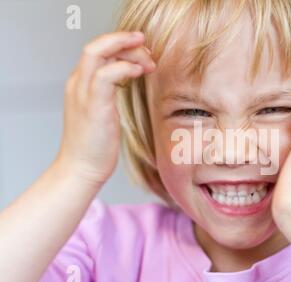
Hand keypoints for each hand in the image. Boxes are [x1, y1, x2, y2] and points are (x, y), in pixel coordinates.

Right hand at [56, 32, 155, 184]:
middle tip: (148, 48)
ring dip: (128, 50)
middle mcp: (78, 84)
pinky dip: (124, 68)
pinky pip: (106, 76)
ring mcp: (83, 94)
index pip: (98, 50)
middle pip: (97, 45)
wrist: (81, 169)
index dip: (120, 44)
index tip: (143, 50)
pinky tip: (139, 72)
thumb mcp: (102, 109)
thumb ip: (110, 90)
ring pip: (98, 53)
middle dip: (124, 39)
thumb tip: (129, 77)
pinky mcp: (93, 107)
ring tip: (149, 61)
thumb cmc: (95, 144)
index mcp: (80, 83)